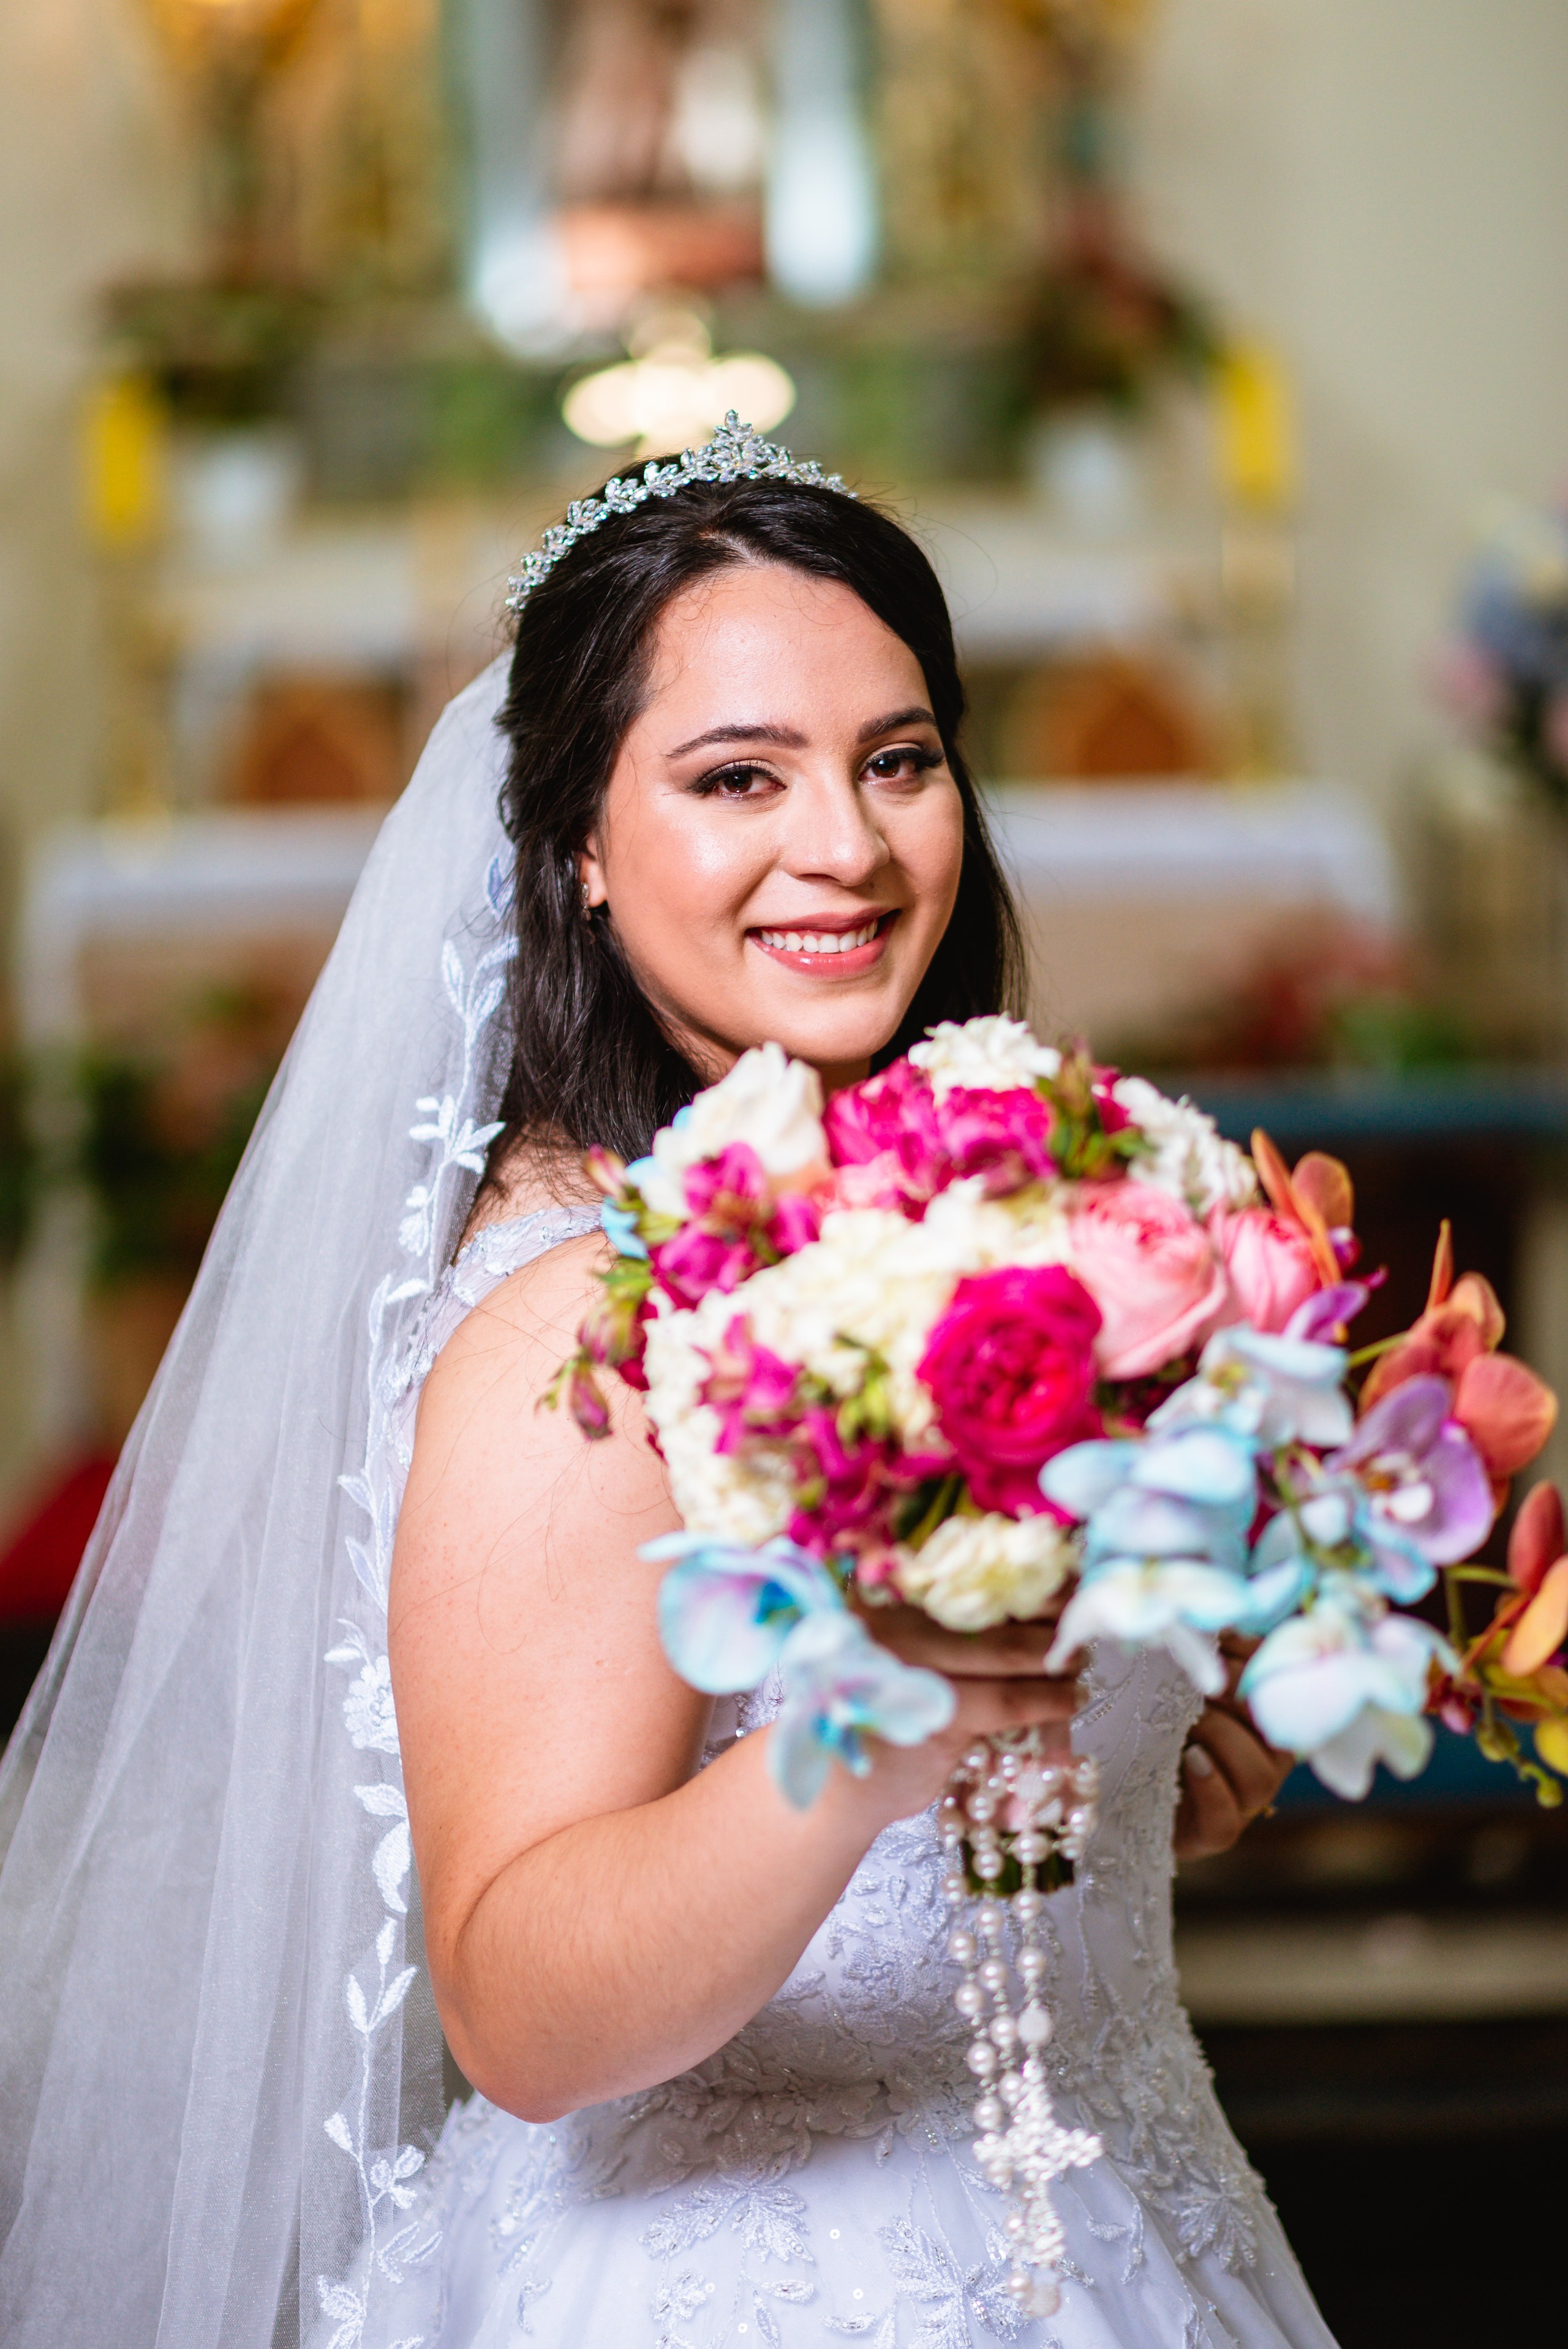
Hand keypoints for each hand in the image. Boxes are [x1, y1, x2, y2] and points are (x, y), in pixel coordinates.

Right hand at [846, 1602, 1081, 1830]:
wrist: (841, 1791)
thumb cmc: (879, 1722)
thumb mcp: (903, 1663)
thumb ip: (949, 1637)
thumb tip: (1031, 1614)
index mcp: (886, 1601)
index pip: (970, 1580)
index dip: (1022, 1580)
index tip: (1064, 1583)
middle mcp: (896, 1622)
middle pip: (992, 1610)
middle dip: (1045, 1619)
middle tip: (1078, 1630)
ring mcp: (914, 1665)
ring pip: (1006, 1652)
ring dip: (1053, 1659)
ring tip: (1077, 1664)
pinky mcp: (937, 1712)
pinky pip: (1008, 1699)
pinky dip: (1048, 1700)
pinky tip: (1069, 1700)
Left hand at [1173, 1637, 1292, 1859]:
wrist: (1121, 1785)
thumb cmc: (1152, 1720)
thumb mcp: (1171, 1682)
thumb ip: (1197, 1656)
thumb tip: (1211, 1621)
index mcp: (1263, 1716)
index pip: (1278, 1685)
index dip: (1253, 1661)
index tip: (1218, 1641)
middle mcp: (1266, 1760)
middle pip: (1274, 1730)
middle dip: (1235, 1696)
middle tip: (1198, 1679)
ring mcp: (1244, 1801)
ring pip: (1259, 1775)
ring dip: (1222, 1738)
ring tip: (1189, 1722)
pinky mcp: (1215, 1833)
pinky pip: (1226, 1817)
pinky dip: (1210, 1786)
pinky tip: (1191, 1759)